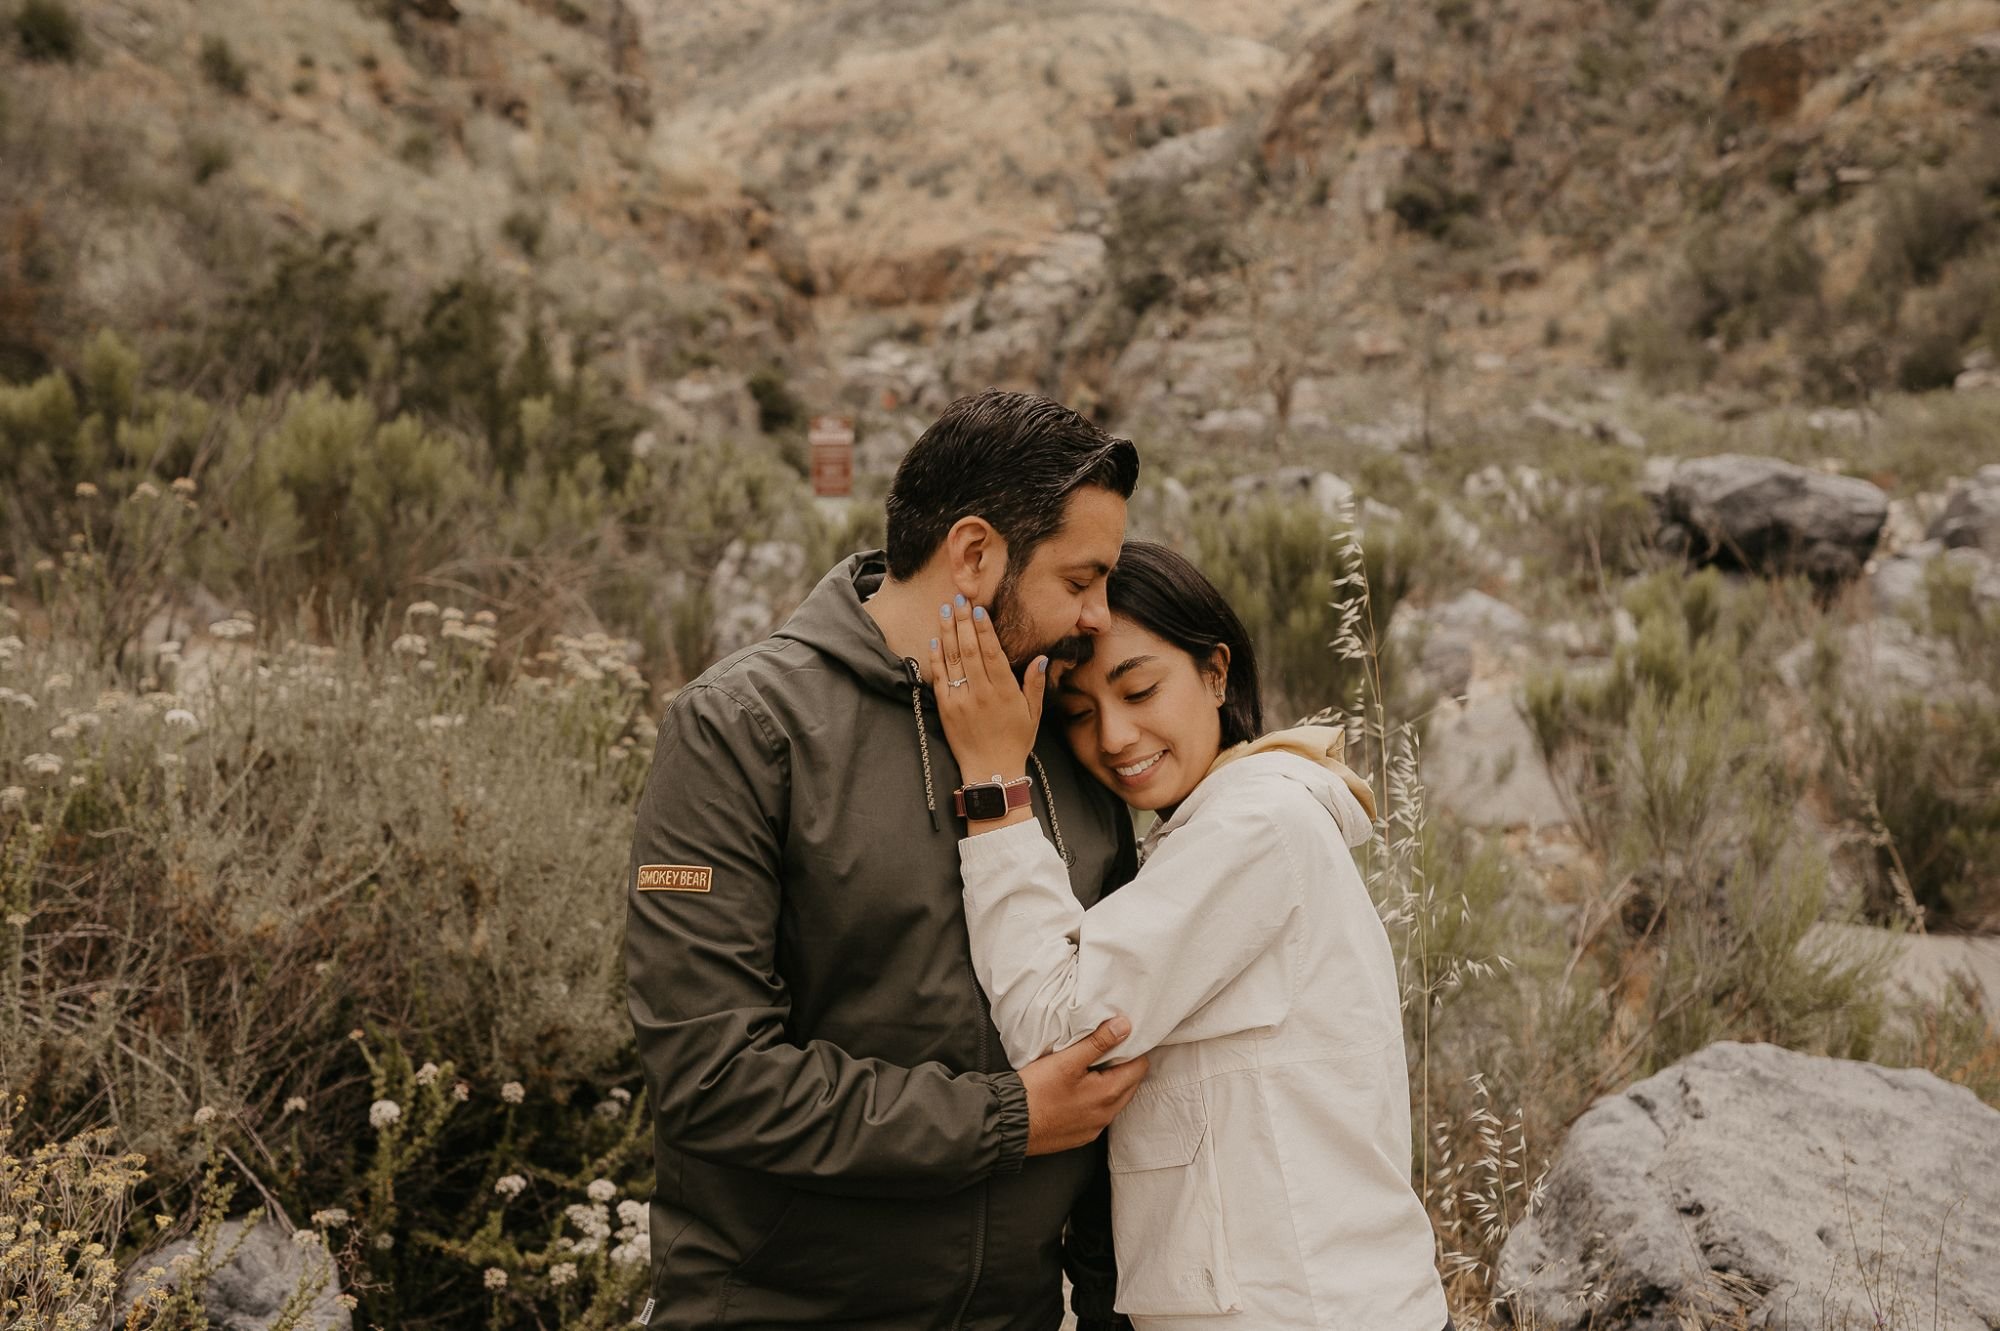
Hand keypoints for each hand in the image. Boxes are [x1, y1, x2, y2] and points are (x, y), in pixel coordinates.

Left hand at [929, 596, 1048, 782]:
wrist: (990, 772)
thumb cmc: (1015, 741)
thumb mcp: (1033, 714)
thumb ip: (1034, 684)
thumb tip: (1041, 657)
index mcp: (1004, 692)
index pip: (992, 653)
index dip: (984, 629)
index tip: (979, 609)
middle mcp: (981, 693)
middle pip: (969, 650)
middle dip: (963, 622)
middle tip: (959, 599)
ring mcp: (961, 701)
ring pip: (952, 659)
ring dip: (948, 632)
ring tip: (945, 610)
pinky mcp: (946, 709)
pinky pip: (939, 678)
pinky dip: (936, 657)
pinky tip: (935, 639)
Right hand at [1020, 1017, 1148, 1154]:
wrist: (1009, 1123)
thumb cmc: (1036, 1091)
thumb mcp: (1067, 1060)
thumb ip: (1098, 1042)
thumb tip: (1124, 1026)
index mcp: (1108, 1094)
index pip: (1139, 1067)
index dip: (1133, 1050)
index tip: (1120, 1039)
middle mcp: (1106, 1115)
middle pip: (1129, 1085)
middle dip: (1122, 1067)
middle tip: (1105, 1051)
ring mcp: (1094, 1128)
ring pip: (1114, 1101)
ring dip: (1108, 1084)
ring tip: (1089, 1069)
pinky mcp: (1081, 1136)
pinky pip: (1098, 1114)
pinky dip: (1095, 1101)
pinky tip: (1078, 1092)